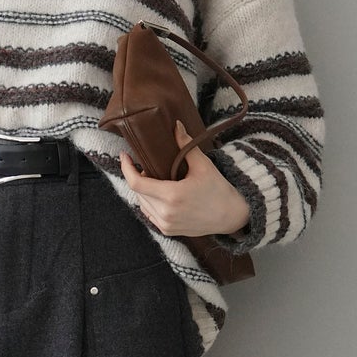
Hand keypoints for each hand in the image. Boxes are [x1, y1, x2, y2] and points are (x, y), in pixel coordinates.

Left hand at [120, 120, 250, 238]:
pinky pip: (149, 214)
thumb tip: (175, 125)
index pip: (136, 183)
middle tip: (148, 167)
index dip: (126, 168)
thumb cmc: (218, 189)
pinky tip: (159, 194)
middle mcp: (166, 213)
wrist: (230, 216)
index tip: (125, 156)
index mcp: (172, 196)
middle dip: (138, 177)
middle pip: (138, 192)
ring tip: (155, 179)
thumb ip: (186, 145)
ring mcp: (166, 225)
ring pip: (142, 203)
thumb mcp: (203, 165)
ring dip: (143, 190)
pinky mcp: (168, 230)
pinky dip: (149, 202)